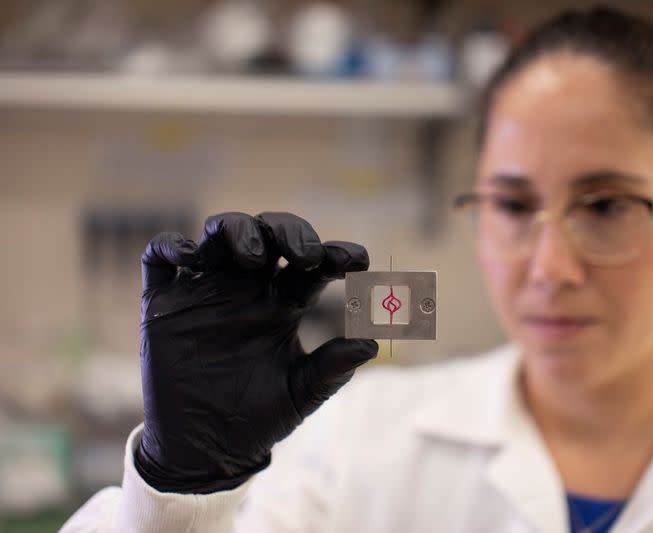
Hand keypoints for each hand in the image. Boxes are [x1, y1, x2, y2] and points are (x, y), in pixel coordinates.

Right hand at [134, 212, 377, 492]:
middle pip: (269, 235)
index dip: (336, 254)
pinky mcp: (164, 305)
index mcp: (284, 303)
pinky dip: (170, 246)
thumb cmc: (259, 418)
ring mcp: (206, 292)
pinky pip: (159, 261)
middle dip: (289, 232)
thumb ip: (333, 367)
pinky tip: (189, 257)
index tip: (359, 260)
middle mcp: (248, 289)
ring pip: (219, 234)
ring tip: (253, 255)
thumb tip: (374, 343)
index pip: (312, 265)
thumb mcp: (300, 393)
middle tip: (305, 255)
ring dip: (237, 230)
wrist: (207, 450)